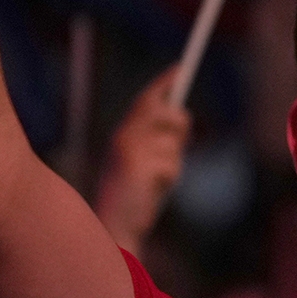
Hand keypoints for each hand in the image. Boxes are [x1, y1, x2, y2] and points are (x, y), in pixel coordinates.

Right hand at [93, 67, 188, 251]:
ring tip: (155, 183)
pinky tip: (152, 192)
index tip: (181, 68)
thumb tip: (183, 117)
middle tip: (184, 138)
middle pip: (167, 114)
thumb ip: (158, 141)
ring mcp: (131, 151)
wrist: (113, 229)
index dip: (164, 82)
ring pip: (174, 144)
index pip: (145, 100)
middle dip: (180, 125)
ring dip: (173, 164)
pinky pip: (172, 166)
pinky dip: (169, 180)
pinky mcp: (139, 167)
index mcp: (122, 136)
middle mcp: (124, 137)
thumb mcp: (144, 164)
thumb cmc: (132, 199)